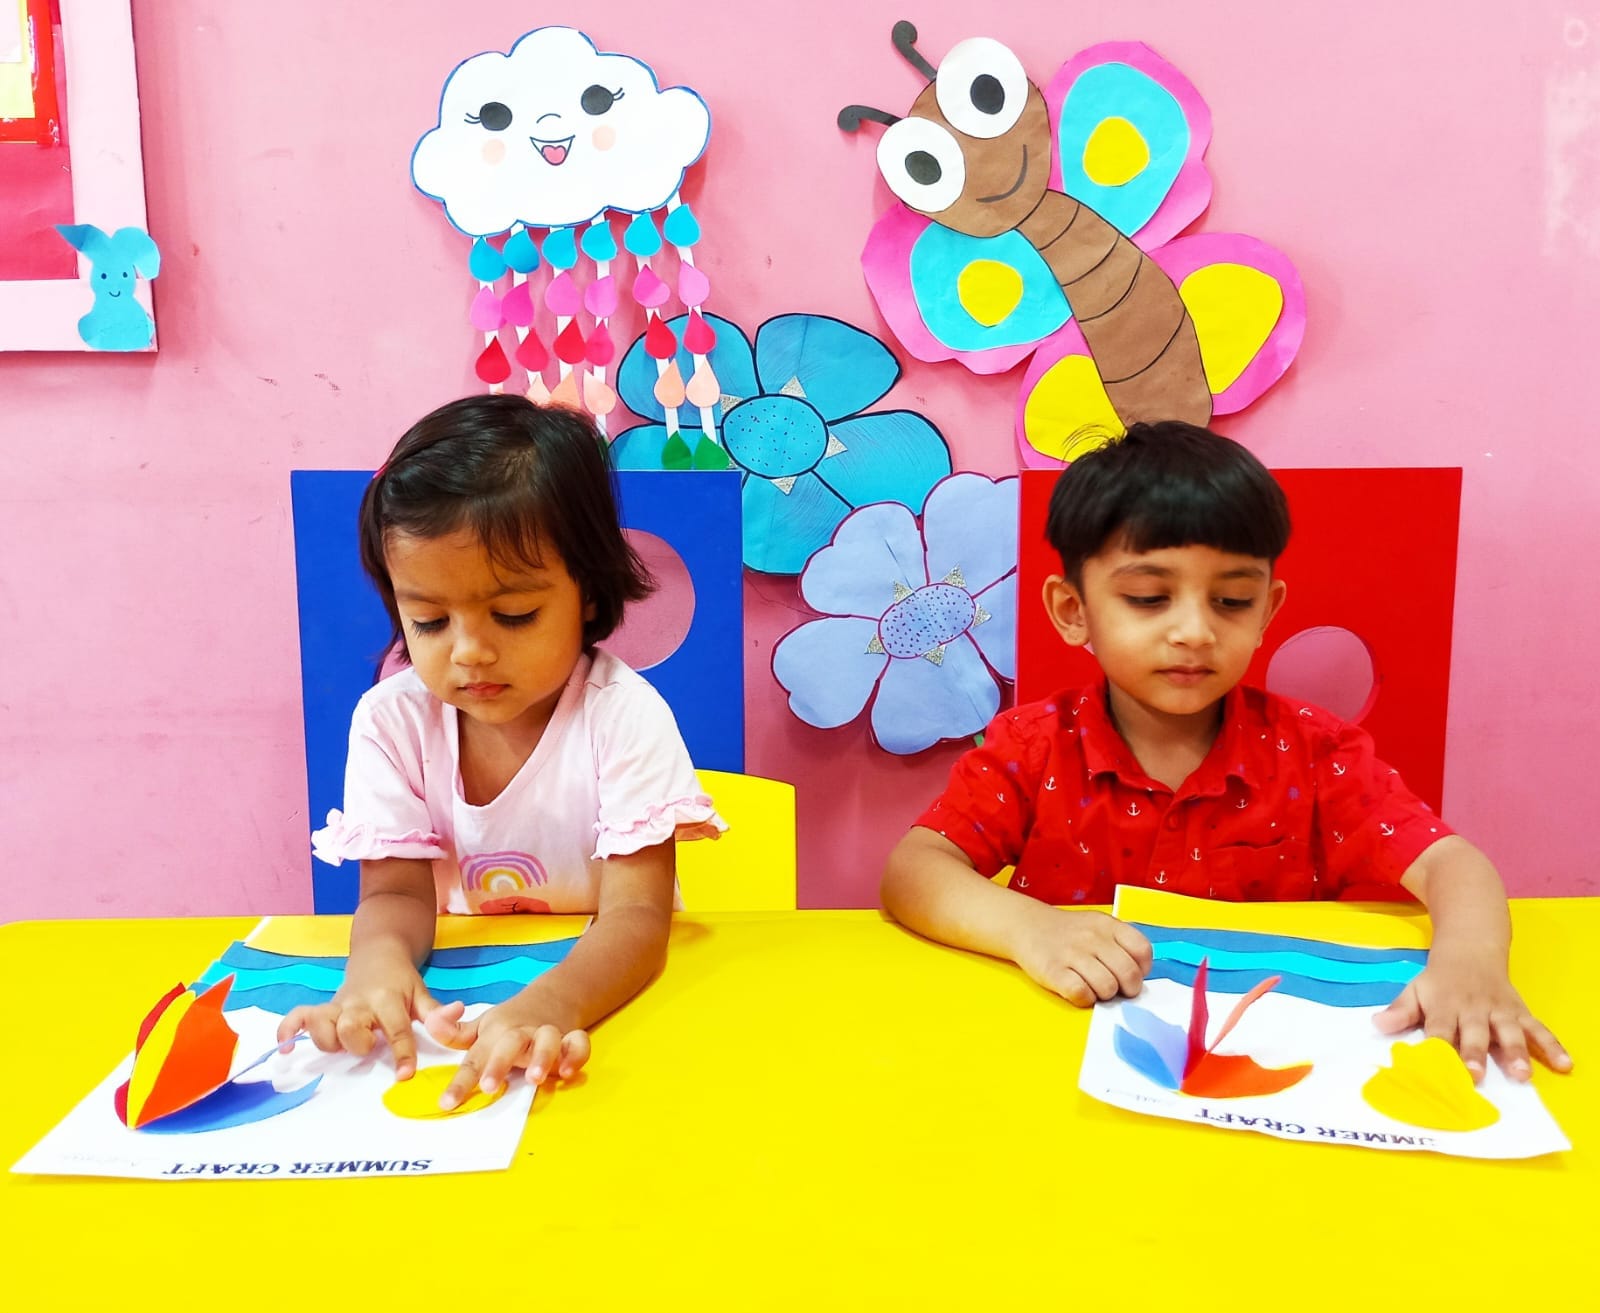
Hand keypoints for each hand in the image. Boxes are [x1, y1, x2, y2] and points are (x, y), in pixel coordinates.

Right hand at [275, 958, 441, 1080]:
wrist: (379, 954)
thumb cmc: (402, 982)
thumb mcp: (422, 993)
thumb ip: (436, 1012)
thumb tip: (458, 1013)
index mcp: (388, 999)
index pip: (396, 1028)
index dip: (401, 1052)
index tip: (404, 1075)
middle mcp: (359, 1002)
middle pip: (350, 1027)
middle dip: (357, 1043)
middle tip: (368, 1047)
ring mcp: (338, 1005)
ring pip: (321, 1023)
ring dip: (326, 1039)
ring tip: (337, 1046)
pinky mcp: (322, 1008)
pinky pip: (297, 1016)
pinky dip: (289, 1029)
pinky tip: (287, 1046)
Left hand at [423, 998, 590, 1110]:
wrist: (554, 996)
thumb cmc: (511, 1021)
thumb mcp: (481, 1026)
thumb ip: (454, 1032)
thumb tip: (429, 1023)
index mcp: (496, 1033)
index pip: (474, 1057)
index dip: (460, 1081)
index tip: (447, 1103)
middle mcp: (521, 1033)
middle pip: (509, 1044)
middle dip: (498, 1064)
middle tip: (488, 1086)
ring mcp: (547, 1033)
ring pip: (546, 1039)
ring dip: (541, 1057)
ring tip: (534, 1078)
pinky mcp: (571, 1038)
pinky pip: (579, 1042)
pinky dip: (576, 1054)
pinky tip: (568, 1071)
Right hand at [1012, 906, 1151, 1006]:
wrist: (1026, 925)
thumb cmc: (1068, 933)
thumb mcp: (1098, 927)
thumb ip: (1120, 945)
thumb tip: (1138, 978)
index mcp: (1108, 925)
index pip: (1143, 951)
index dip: (1142, 969)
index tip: (1131, 973)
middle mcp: (1092, 937)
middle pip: (1129, 974)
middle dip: (1126, 989)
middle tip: (1115, 988)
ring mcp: (1072, 953)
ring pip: (1107, 987)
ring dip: (1103, 995)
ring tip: (1092, 986)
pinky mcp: (1053, 971)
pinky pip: (1081, 994)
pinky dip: (1084, 999)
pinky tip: (1077, 990)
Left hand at [1374, 949, 1571, 1081]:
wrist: (1471, 948)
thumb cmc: (1440, 979)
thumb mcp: (1415, 988)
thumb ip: (1400, 1010)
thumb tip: (1377, 1024)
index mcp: (1444, 1004)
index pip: (1440, 1029)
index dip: (1438, 1048)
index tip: (1436, 1068)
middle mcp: (1473, 1008)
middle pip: (1474, 1033)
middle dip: (1475, 1054)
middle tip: (1477, 1076)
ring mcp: (1500, 1010)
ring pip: (1509, 1031)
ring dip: (1515, 1052)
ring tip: (1521, 1075)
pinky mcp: (1520, 1011)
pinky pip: (1538, 1029)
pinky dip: (1552, 1046)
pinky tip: (1564, 1064)